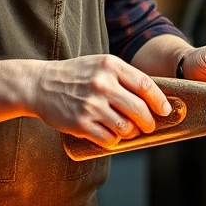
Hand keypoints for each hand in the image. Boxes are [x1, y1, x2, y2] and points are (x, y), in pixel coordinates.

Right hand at [31, 55, 170, 147]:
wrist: (40, 84)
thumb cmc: (76, 75)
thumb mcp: (101, 65)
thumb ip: (124, 77)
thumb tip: (154, 97)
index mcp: (111, 66)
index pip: (145, 85)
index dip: (159, 101)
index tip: (165, 110)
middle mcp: (102, 84)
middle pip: (139, 109)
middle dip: (148, 122)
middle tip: (148, 126)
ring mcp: (91, 104)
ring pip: (126, 127)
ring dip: (131, 133)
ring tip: (128, 131)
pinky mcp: (80, 123)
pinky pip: (108, 139)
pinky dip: (114, 141)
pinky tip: (111, 136)